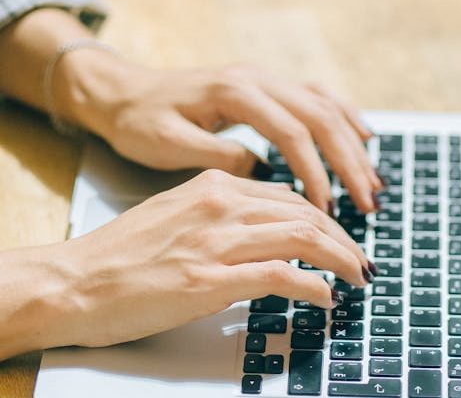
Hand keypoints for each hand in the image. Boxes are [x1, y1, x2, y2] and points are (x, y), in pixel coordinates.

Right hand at [33, 170, 372, 348]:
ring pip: (303, 237)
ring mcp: (215, 242)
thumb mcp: (179, 214)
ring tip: (358, 276)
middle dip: (345, 239)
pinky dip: (313, 286)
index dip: (327, 218)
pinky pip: (282, 275)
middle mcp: (220, 205)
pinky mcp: (209, 280)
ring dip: (341, 258)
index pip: (290, 196)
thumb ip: (225, 212)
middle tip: (364, 261)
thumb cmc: (123, 256)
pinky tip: (325, 298)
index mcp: (213, 186)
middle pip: (306, 213)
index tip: (343, 238)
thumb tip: (273, 224)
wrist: (72, 282)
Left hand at [64, 57, 380, 212]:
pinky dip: (346, 119)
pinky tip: (365, 140)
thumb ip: (219, 157)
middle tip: (369, 203)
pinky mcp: (270, 86)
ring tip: (374, 183)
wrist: (122, 92)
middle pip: (321, 117)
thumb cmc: (139, 123)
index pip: (291, 132)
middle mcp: (259, 79)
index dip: (315, 172)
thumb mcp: (168, 145)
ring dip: (354, 146)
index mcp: (235, 92)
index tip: (328, 211)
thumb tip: (267, 175)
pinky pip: (320, 97)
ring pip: (327, 107)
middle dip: (349, 163)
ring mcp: (268, 79)